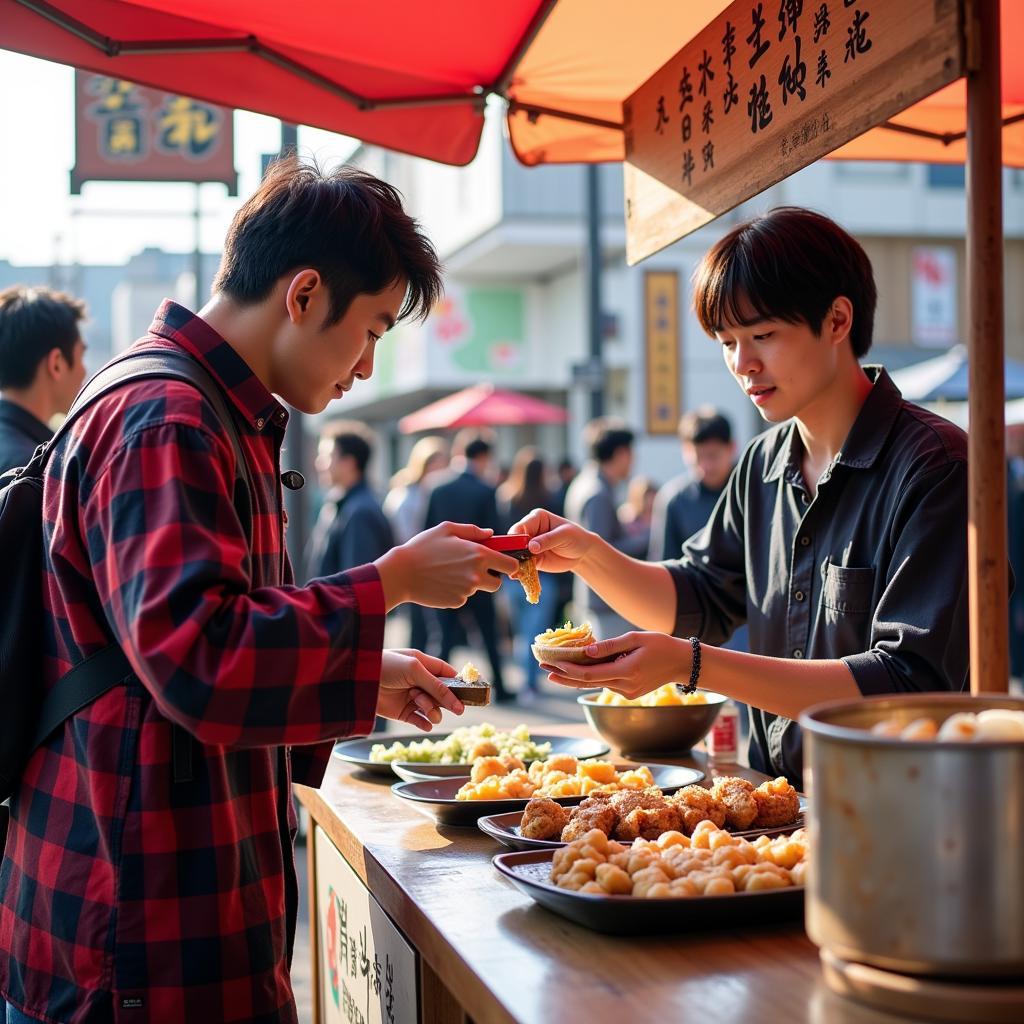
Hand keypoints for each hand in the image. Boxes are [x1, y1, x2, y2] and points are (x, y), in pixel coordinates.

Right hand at [376, 522, 519, 609]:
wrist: (401, 573)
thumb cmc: (423, 547)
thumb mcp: (447, 529)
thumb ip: (473, 531)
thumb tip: (491, 533)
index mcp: (479, 554)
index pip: (511, 565)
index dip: (509, 564)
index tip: (502, 562)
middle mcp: (477, 575)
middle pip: (498, 583)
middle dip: (492, 577)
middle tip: (476, 568)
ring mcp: (467, 591)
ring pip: (479, 589)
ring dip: (472, 582)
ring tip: (450, 571)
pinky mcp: (457, 601)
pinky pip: (463, 596)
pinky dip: (457, 590)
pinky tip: (441, 581)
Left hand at [376, 649, 465, 730]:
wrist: (356, 681)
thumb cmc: (385, 666)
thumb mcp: (414, 670)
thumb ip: (437, 686)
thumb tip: (458, 703)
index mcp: (422, 664)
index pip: (447, 674)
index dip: (458, 684)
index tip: (470, 695)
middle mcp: (418, 681)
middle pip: (442, 694)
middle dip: (444, 699)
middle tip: (449, 706)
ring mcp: (411, 697)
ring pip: (433, 708)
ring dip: (432, 710)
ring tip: (423, 707)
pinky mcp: (402, 713)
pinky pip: (420, 721)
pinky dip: (424, 723)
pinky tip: (426, 724)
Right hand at [509, 508, 596, 573]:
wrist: (583, 553)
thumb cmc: (575, 537)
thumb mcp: (564, 535)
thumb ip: (548, 539)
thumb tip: (531, 546)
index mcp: (535, 518)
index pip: (520, 527)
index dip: (516, 538)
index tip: (518, 548)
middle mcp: (529, 531)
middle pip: (514, 542)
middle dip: (512, 552)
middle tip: (513, 562)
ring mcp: (528, 547)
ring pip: (516, 555)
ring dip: (514, 563)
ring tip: (516, 571)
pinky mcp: (531, 560)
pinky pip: (523, 565)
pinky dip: (520, 571)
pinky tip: (519, 576)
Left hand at [539, 631, 691, 700]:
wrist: (683, 663)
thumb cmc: (661, 645)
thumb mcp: (635, 638)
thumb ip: (610, 645)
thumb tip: (585, 650)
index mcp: (627, 672)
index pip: (591, 674)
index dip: (570, 671)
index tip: (554, 665)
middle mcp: (625, 687)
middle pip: (587, 683)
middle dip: (564, 676)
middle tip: (543, 669)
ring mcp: (627, 693)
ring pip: (594, 685)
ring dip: (573, 678)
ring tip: (552, 669)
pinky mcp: (629, 693)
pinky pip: (605, 683)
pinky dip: (590, 676)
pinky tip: (576, 668)